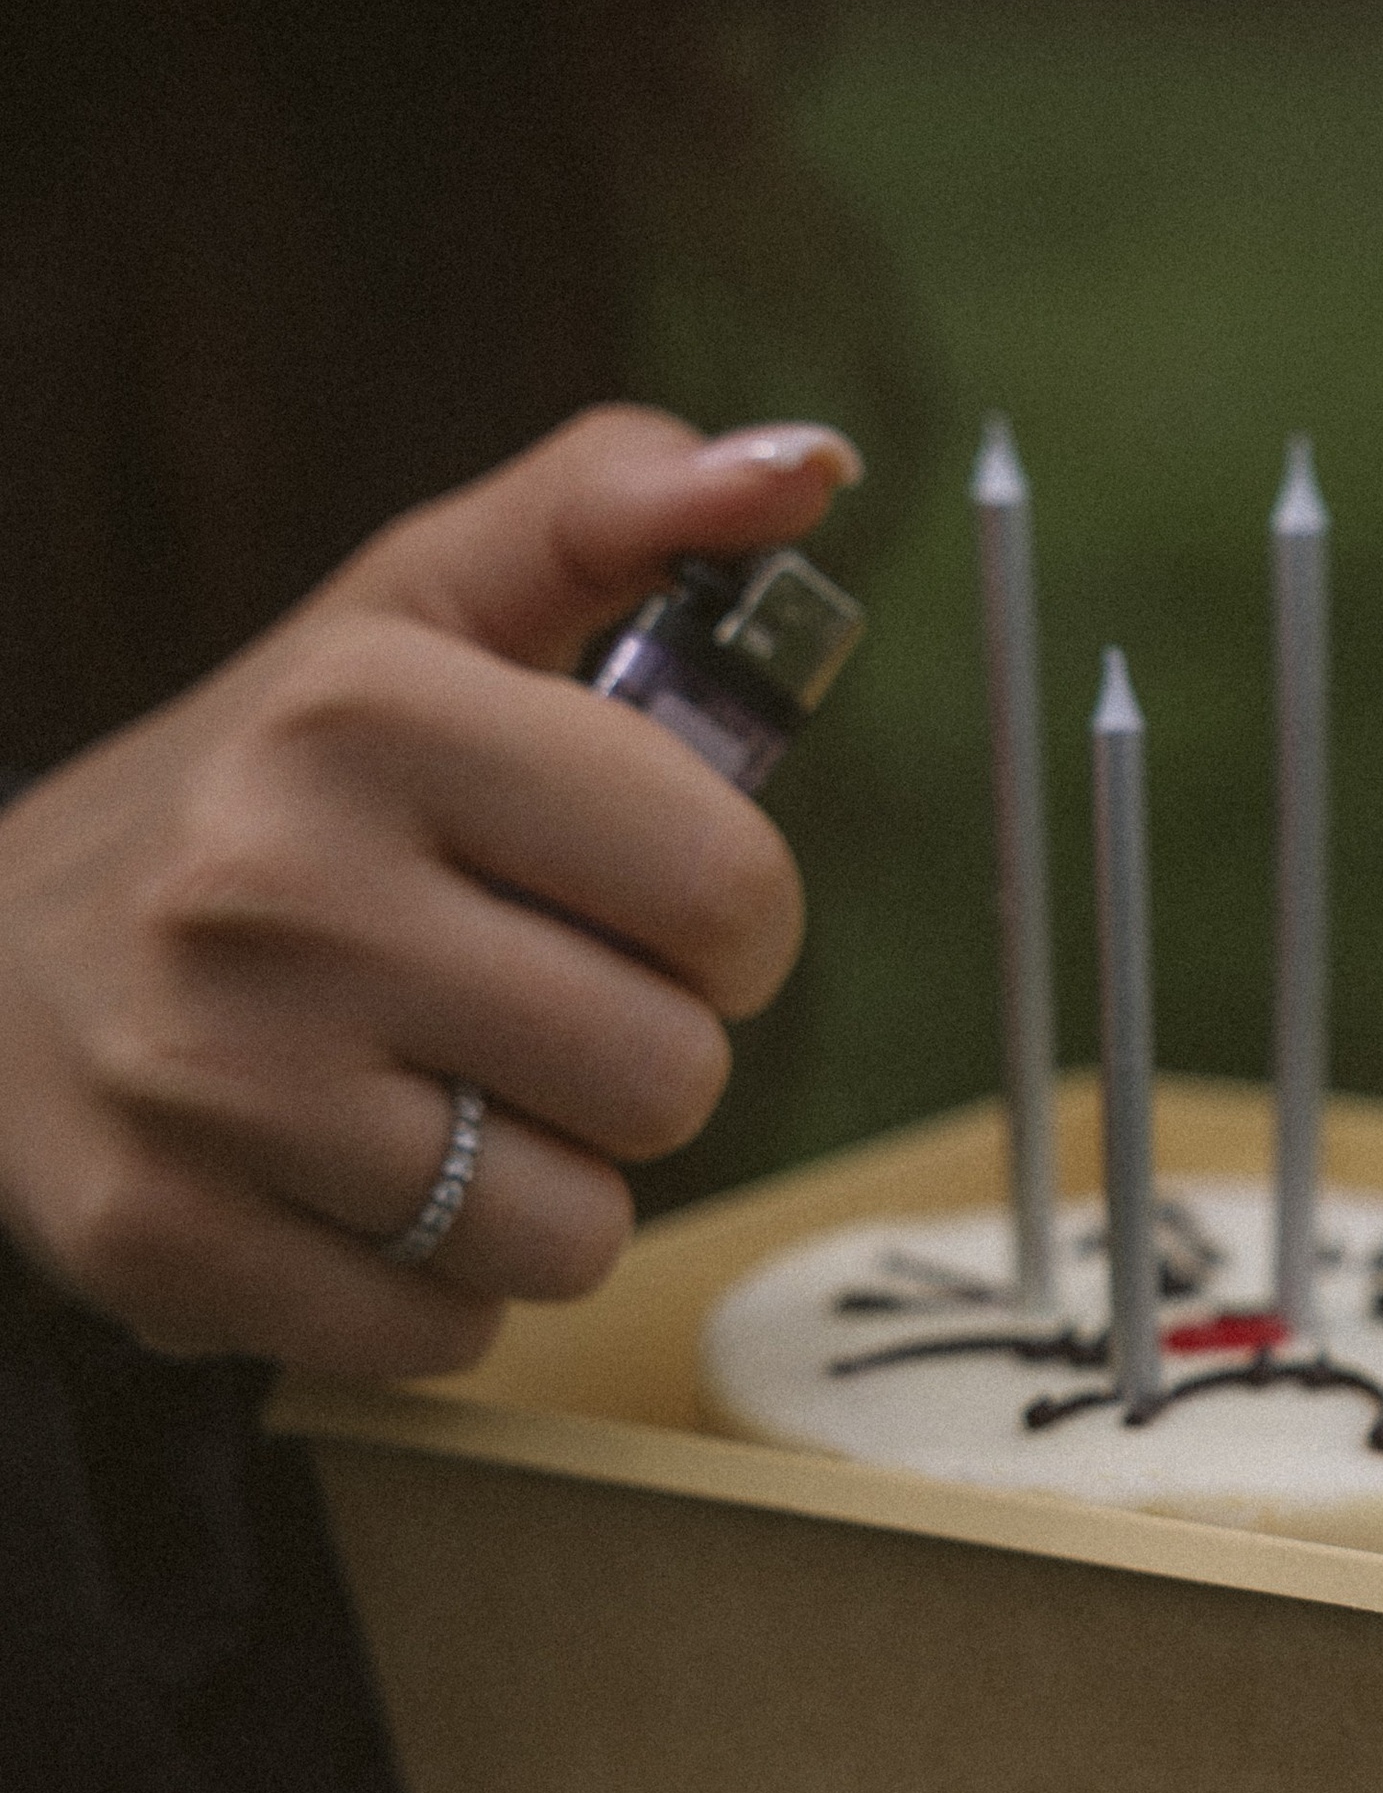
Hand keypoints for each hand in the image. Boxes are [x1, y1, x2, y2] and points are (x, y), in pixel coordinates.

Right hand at [0, 407, 857, 1376]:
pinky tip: (353, 1185)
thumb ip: (611, 512)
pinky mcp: (161, 1237)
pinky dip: (434, 1283)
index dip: (733, 920)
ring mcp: (208, 1077)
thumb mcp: (416, 610)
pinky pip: (445, 1328)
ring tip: (441, 1098)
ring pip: (569, 1226)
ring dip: (544, 1184)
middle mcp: (273, 888)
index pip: (725, 883)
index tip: (659, 909)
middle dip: (638, 1058)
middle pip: (667, 1074)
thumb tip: (812, 464)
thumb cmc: (268, 785)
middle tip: (535, 1010)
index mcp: (363, 711)